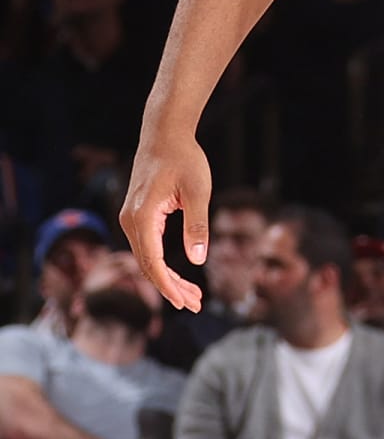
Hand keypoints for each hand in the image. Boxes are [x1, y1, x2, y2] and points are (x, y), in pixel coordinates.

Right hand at [121, 130, 212, 311]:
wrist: (165, 134)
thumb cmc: (184, 159)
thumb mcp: (197, 192)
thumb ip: (197, 226)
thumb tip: (198, 260)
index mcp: (142, 216)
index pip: (151, 262)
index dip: (167, 286)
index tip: (184, 302)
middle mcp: (130, 220)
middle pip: (147, 266)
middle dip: (171, 288)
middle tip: (196, 304)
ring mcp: (131, 219)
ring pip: (147, 259)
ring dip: (168, 279)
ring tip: (193, 296)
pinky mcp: (137, 216)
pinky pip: (147, 248)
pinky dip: (163, 265)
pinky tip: (180, 276)